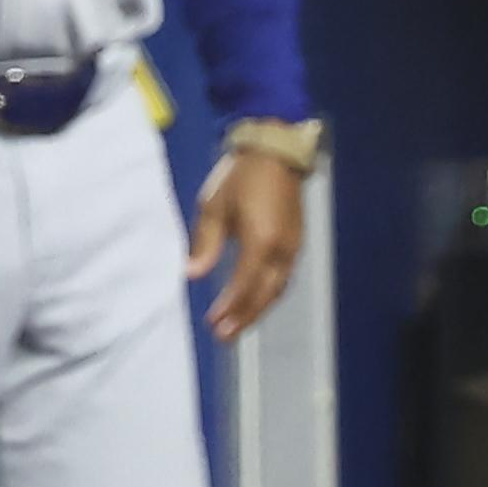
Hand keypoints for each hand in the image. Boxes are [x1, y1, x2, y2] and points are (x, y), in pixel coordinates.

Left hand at [190, 145, 307, 340]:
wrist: (274, 150)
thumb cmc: (241, 175)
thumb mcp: (214, 206)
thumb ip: (205, 243)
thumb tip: (192, 274)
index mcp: (261, 241)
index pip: (244, 285)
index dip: (230, 307)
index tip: (213, 322)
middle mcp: (282, 248)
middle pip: (265, 294)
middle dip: (245, 317)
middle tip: (224, 336)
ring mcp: (293, 245)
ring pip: (277, 288)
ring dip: (258, 309)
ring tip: (237, 325)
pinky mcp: (296, 241)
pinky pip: (283, 276)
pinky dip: (268, 293)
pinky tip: (255, 299)